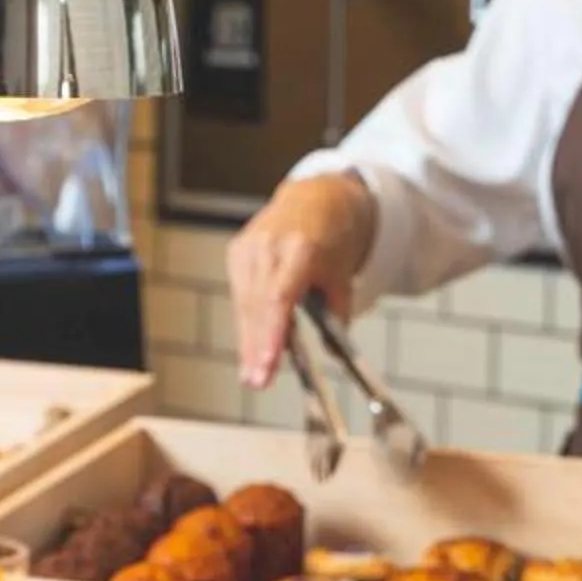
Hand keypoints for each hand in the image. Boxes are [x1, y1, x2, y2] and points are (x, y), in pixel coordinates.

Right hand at [227, 174, 374, 389]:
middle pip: (257, 306)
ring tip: (252, 375)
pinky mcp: (237, 251)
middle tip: (257, 382)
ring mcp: (249, 246)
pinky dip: (246, 322)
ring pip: (244, 303)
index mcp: (300, 248)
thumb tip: (330, 353)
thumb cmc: (333, 238)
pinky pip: (240, 295)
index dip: (270, 334)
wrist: (315, 198)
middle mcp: (269, 245)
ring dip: (247, 341)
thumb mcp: (344, 276)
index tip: (267, 365)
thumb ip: (337, 313)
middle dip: (255, 347)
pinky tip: (250, 347)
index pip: (279, 298)